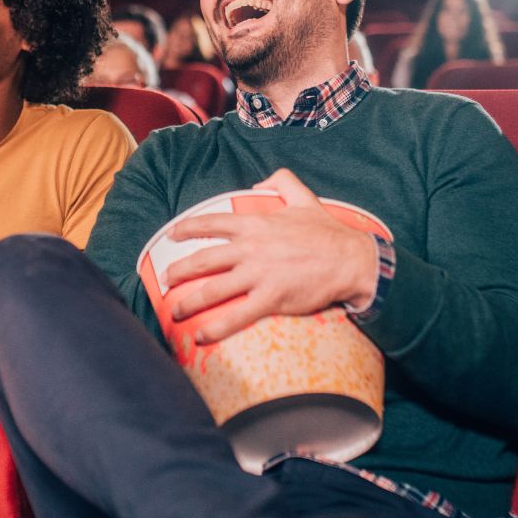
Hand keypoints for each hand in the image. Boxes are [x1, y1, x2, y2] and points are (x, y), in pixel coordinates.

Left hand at [163, 169, 377, 342]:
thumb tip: (261, 181)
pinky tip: (201, 336)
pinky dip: (215, 328)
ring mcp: (259, 274)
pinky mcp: (271, 298)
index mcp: (255, 224)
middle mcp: (251, 248)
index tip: (171, 236)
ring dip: (189, 302)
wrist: (351, 260)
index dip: (186, 229)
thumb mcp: (304, 197)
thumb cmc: (328, 232)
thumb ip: (282, 181)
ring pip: (213, 290)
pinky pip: (236, 316)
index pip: (210, 223)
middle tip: (166, 280)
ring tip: (175, 311)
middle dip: (178, 271)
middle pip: (203, 260)